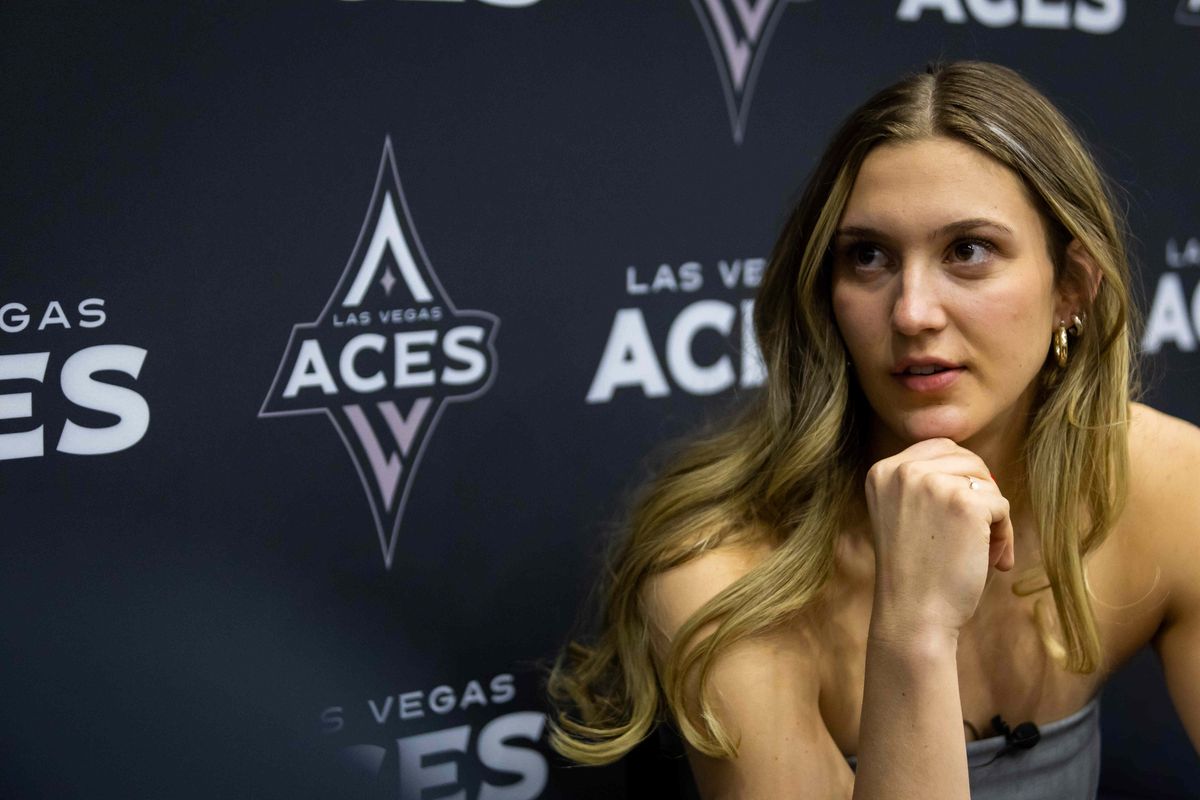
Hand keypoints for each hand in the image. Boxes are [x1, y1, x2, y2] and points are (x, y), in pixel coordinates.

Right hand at [864, 438, 1014, 640]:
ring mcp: (932, 484)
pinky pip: (1002, 505)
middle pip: (967, 460)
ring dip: (993, 516)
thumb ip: (925, 484)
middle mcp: (902, 470)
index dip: (960, 478)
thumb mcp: (904, 514)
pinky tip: (991, 561)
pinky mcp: (965, 503)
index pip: (940, 448)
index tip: (958, 516)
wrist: (913, 615)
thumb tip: (979, 466)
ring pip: (986, 482)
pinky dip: (1004, 534)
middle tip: (977, 536)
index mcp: (882, 471)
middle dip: (980, 495)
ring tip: (984, 551)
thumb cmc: (915, 572)